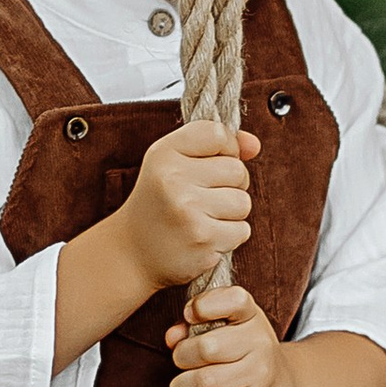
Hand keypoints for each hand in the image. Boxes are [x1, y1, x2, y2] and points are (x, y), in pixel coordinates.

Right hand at [119, 118, 258, 291]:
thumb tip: (254, 144)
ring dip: (230, 213)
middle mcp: (174, 180)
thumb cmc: (159, 202)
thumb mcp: (174, 162)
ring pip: (243, 202)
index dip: (225, 148)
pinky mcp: (203, 242)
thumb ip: (216, 146)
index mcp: (164, 154)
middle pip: (238, 170)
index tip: (209, 164)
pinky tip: (203, 236)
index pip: (218, 134)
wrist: (131, 252)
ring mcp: (189, 213)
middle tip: (201, 197)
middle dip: (229, 185)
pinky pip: (242, 231)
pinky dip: (229, 236)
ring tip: (202, 217)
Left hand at [166, 279, 295, 386]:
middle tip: (182, 362)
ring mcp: (259, 375)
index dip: (205, 305)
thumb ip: (191, 328)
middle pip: (206, 348)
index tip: (191, 315)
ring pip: (203, 382)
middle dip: (182, 357)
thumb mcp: (222, 331)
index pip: (233, 300)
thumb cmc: (240, 355)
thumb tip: (172, 337)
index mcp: (251, 316)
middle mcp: (260, 342)